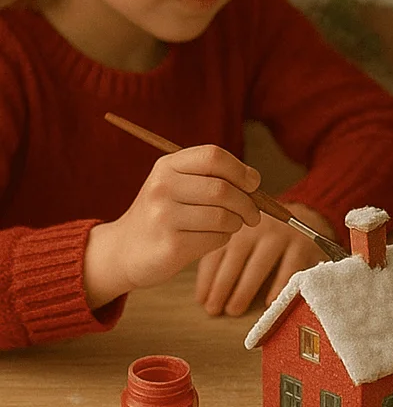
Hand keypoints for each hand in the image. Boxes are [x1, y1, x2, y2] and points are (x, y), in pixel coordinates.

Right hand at [83, 146, 261, 309]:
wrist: (123, 250)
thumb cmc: (163, 214)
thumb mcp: (176, 184)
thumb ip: (211, 178)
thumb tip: (255, 183)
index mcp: (167, 166)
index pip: (213, 156)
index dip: (241, 169)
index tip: (253, 183)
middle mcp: (162, 187)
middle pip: (223, 189)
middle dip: (247, 203)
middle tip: (253, 214)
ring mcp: (164, 217)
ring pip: (223, 217)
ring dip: (236, 224)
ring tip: (231, 226)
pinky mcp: (171, 246)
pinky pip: (215, 239)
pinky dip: (222, 239)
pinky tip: (211, 239)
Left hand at [194, 201, 336, 315]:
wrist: (305, 220)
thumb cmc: (264, 239)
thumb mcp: (242, 240)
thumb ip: (223, 260)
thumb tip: (203, 297)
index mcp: (237, 225)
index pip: (218, 251)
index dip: (207, 278)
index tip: (202, 300)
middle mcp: (258, 227)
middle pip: (236, 257)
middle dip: (222, 286)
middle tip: (214, 309)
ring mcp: (281, 235)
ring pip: (259, 264)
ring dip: (244, 290)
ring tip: (234, 310)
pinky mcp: (302, 246)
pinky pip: (289, 269)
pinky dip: (278, 287)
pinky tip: (268, 303)